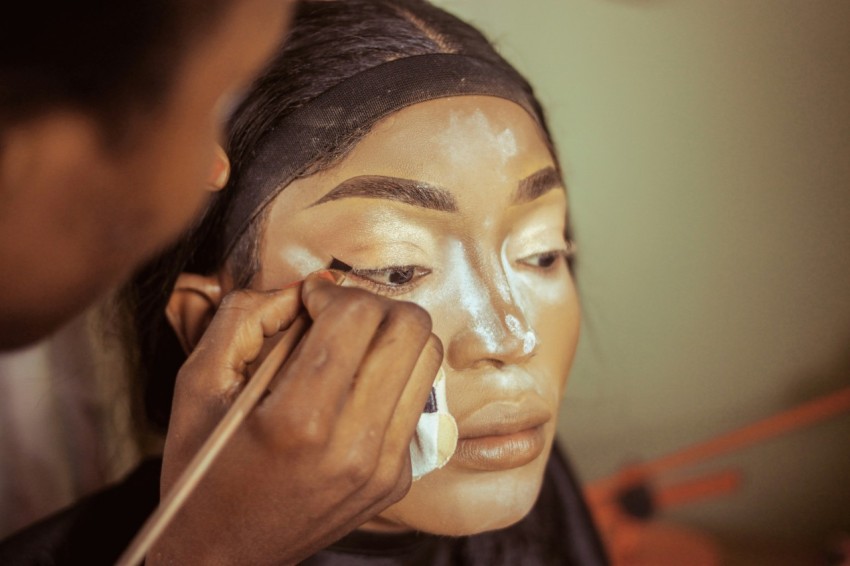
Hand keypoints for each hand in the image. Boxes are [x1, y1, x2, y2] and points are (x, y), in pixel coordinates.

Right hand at [148, 271, 441, 564]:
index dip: (332, 293)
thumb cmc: (203, 469)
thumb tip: (303, 288)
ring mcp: (384, 467)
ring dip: (390, 339)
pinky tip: (353, 390)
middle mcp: (354, 446)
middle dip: (374, 305)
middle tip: (336, 317)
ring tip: (348, 349)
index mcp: (299, 420)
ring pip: (427, 360)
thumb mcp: (197, 384)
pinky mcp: (397, 480)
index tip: (308, 303)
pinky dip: (391, 379)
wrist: (222, 555)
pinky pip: (417, 401)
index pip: (359, 315)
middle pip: (412, 329)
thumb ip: (244, 317)